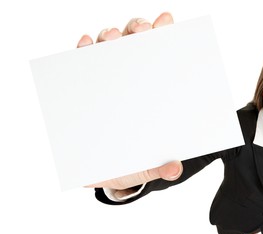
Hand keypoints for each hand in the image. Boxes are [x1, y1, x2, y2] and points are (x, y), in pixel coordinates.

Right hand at [80, 12, 180, 189]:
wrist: (97, 173)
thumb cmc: (127, 164)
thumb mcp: (145, 166)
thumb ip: (159, 167)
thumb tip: (175, 169)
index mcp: (151, 93)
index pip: (160, 59)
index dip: (164, 37)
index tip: (166, 23)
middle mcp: (130, 81)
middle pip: (135, 46)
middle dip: (138, 30)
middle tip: (141, 30)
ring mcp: (106, 81)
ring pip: (108, 49)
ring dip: (110, 37)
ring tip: (111, 37)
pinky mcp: (82, 87)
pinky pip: (80, 63)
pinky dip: (82, 50)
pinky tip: (84, 44)